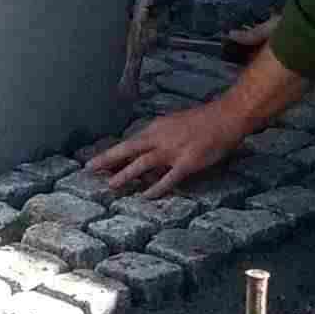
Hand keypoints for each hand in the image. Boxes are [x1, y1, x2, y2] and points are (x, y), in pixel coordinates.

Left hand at [89, 103, 238, 195]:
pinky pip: (168, 178)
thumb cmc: (202, 120)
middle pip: (128, 149)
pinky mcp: (187, 162)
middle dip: (107, 159)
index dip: (112, 153)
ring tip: (111, 186)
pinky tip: (145, 196)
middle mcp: (160, 138)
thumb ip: (159, 135)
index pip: (129, 142)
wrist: (225, 117)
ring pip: (143, 164)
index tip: (96, 161)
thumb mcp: (174, 123)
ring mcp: (173, 151)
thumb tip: (144, 147)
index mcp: (156, 128)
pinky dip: (156, 188)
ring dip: (125, 175)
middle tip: (89, 168)